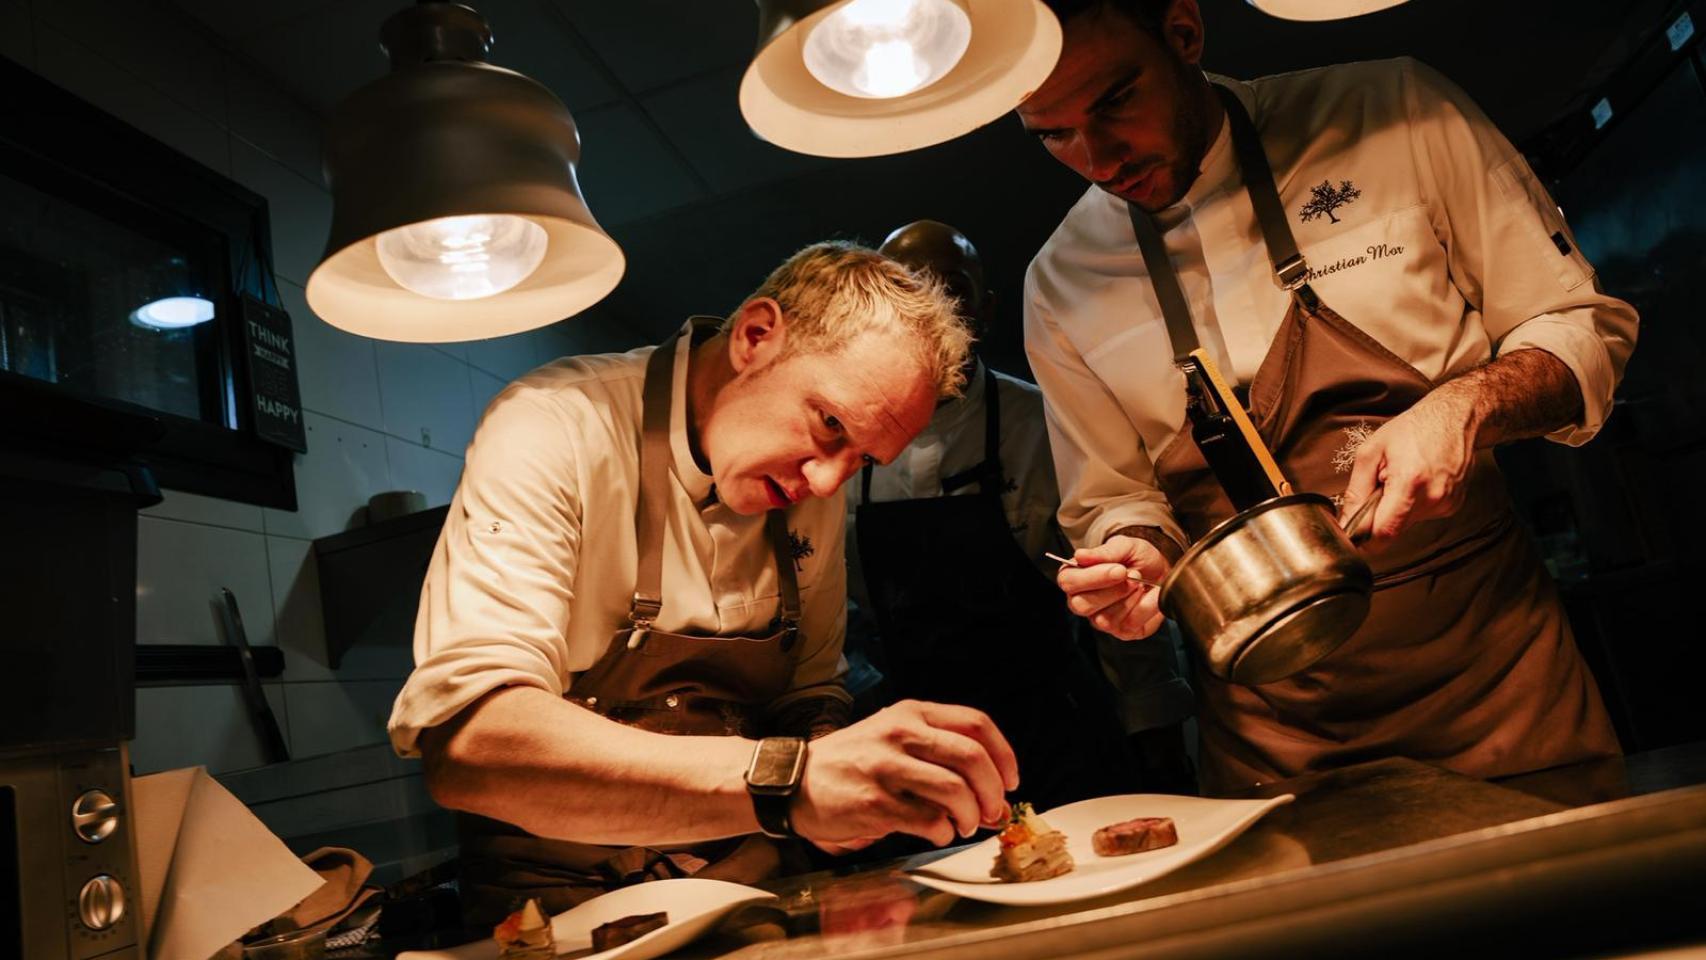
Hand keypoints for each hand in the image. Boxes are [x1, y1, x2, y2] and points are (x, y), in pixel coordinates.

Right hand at [790, 700, 1018, 851]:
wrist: (794, 781)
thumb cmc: (852, 763)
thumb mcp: (894, 740)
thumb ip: (941, 759)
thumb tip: (994, 798)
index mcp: (911, 713)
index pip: (976, 723)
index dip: (1004, 755)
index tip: (1012, 781)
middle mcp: (901, 733)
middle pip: (972, 756)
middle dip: (993, 791)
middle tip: (992, 811)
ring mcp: (886, 767)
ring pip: (955, 790)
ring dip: (971, 815)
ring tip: (964, 825)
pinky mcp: (875, 802)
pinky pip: (928, 819)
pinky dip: (943, 832)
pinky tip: (937, 833)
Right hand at [1056, 536, 1170, 639]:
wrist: (1162, 570)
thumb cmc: (1138, 557)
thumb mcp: (1124, 546)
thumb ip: (1103, 552)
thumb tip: (1080, 556)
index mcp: (1075, 576)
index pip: (1068, 582)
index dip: (1093, 577)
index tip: (1119, 569)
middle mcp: (1082, 601)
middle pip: (1081, 605)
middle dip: (1112, 590)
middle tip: (1133, 575)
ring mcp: (1101, 620)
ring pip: (1105, 619)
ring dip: (1130, 597)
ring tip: (1140, 582)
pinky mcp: (1122, 632)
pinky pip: (1130, 624)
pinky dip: (1145, 606)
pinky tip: (1148, 595)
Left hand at [1343, 388, 1478, 540]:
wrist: (1453, 418)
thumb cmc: (1412, 429)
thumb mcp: (1371, 452)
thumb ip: (1356, 491)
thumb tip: (1346, 521)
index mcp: (1409, 482)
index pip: (1384, 532)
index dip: (1365, 540)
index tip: (1353, 537)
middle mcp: (1433, 497)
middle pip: (1395, 529)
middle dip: (1380, 516)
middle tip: (1380, 488)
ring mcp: (1447, 503)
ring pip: (1408, 523)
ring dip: (1397, 508)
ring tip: (1402, 478)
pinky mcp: (1453, 505)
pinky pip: (1423, 515)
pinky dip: (1413, 504)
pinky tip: (1417, 481)